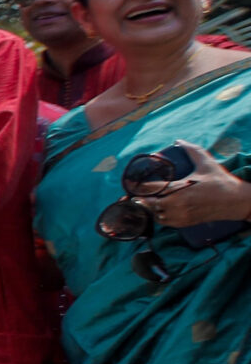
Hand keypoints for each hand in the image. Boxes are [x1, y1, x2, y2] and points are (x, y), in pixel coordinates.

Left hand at [133, 141, 250, 227]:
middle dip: (138, 199)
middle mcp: (177, 204)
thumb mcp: (206, 163)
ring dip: (148, 208)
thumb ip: (191, 150)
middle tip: (128, 195)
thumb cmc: (220, 181)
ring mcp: (181, 215)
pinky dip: (157, 216)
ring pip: (154, 215)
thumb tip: (178, 141)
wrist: (235, 201)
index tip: (127, 183)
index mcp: (180, 189)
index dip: (136, 187)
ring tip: (142, 201)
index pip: (151, 189)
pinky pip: (164, 222)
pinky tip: (156, 209)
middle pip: (148, 204)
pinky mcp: (185, 223)